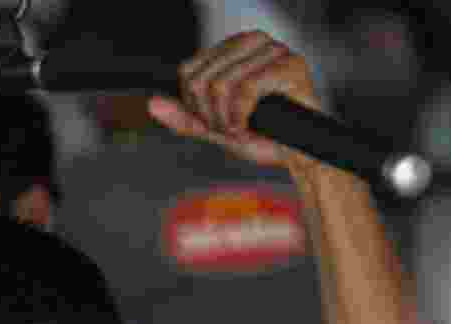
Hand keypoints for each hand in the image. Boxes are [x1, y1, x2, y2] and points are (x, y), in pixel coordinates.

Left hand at [148, 31, 323, 171]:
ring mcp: (274, 50)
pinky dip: (242, 117)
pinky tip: (250, 128)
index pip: (188, 71)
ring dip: (227, 120)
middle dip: (211, 116)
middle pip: (202, 80)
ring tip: (243, 129)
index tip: (216, 122)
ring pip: (221, 85)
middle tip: (231, 130)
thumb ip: (185, 117)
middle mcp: (253, 41)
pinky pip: (246, 90)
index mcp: (233, 48)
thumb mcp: (214, 128)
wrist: (298, 154)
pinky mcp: (291, 65)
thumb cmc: (263, 136)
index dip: (195, 106)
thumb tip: (151, 103)